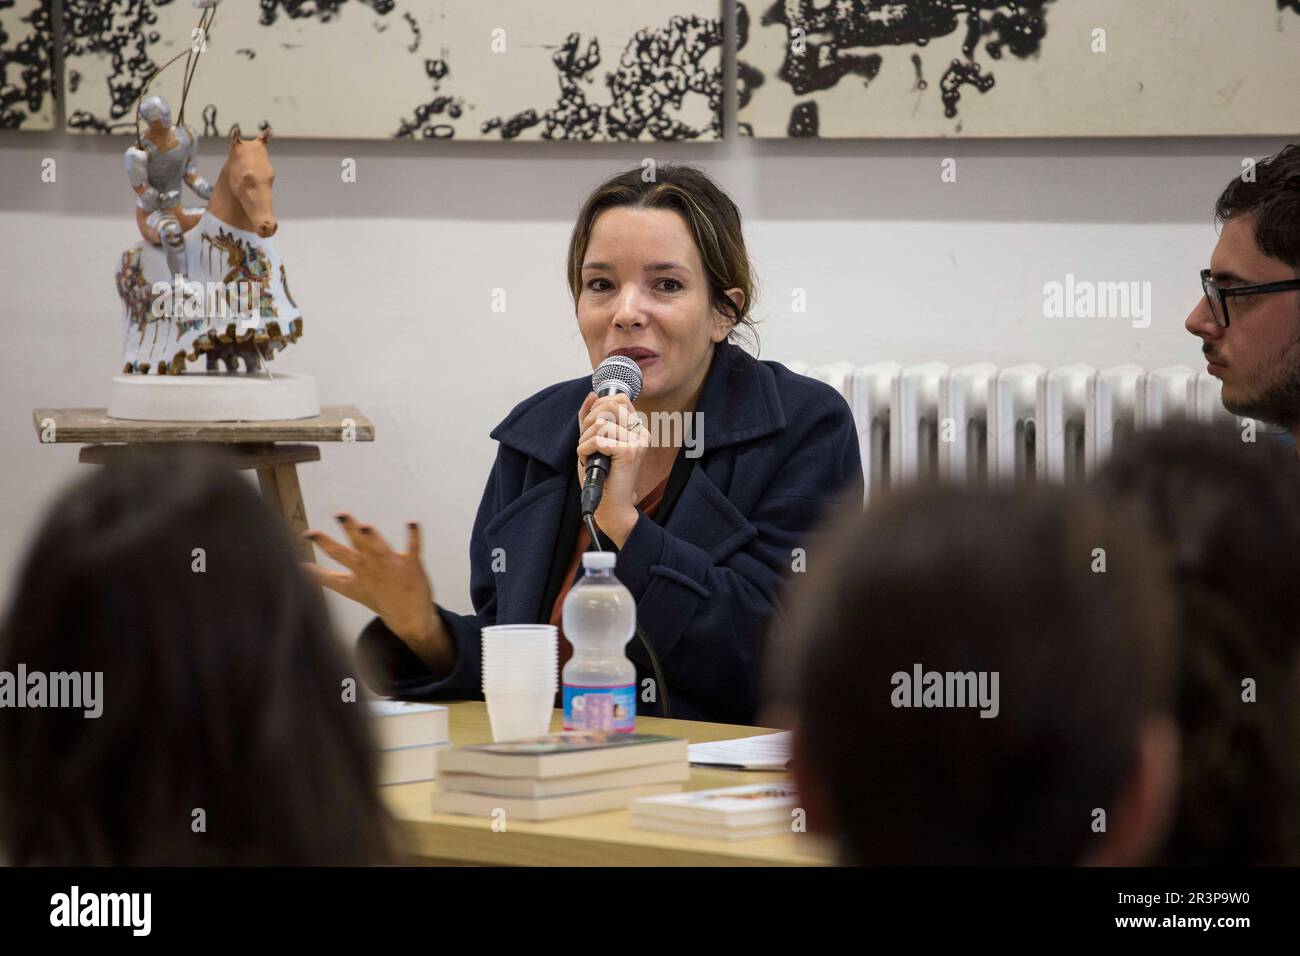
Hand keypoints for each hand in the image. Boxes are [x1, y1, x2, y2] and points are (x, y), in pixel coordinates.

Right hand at [302, 513, 451, 672]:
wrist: (407, 617)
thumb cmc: (376, 598)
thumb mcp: (348, 588)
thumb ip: (325, 577)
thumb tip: (300, 568)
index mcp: (357, 571)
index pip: (336, 553)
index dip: (322, 542)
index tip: (308, 532)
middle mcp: (372, 566)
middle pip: (358, 544)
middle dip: (349, 529)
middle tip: (340, 514)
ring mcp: (391, 564)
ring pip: (380, 546)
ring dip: (373, 536)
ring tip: (364, 525)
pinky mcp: (411, 563)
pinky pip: (414, 547)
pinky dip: (414, 535)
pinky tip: (413, 522)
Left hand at [576, 391, 649, 547]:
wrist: (611, 506)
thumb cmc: (602, 476)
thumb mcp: (593, 442)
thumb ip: (592, 419)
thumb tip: (591, 394)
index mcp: (636, 429)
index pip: (618, 399)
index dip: (598, 408)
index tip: (591, 428)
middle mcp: (641, 433)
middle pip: (610, 405)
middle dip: (589, 422)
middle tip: (587, 442)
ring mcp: (637, 442)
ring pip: (601, 423)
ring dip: (585, 439)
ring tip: (589, 455)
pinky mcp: (629, 452)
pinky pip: (598, 438)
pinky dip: (585, 449)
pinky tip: (589, 461)